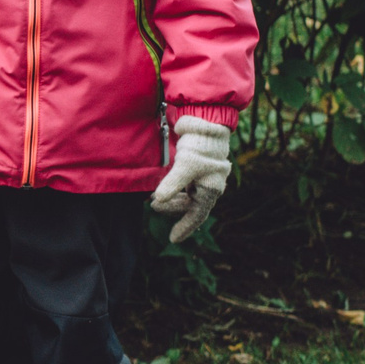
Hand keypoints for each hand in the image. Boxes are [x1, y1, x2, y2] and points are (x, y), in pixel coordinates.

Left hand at [150, 116, 231, 242]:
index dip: (185, 227)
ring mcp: (203, 178)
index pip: (197, 215)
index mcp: (211, 189)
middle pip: (189, 206)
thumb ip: (172, 184)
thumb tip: (159, 200)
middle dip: (171, 208)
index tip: (173, 239)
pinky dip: (173, 190)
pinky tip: (163, 190)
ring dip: (171, 199)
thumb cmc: (199, 145)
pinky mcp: (195, 170)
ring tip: (154, 199)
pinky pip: (185, 187)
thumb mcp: (185, 166)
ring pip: (186, 197)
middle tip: (153, 205)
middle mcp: (209, 186)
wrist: (206, 124)